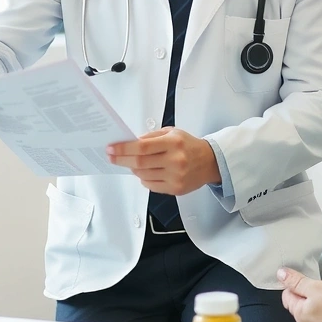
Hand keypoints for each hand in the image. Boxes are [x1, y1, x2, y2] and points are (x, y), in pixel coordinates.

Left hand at [107, 127, 221, 195]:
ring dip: (133, 168)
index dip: (124, 148)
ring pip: (143, 175)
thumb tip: (130, 143)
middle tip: (112, 156)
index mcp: (173, 143)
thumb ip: (151, 136)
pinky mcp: (175, 189)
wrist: (210, 162)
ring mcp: (175, 176)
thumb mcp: (172, 132)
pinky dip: (143, 178)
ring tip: (132, 163)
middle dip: (121, 159)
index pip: (142, 147)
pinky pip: (150, 185)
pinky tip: (146, 172)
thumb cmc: (188, 145)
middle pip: (140, 162)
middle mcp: (175, 160)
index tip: (111, 148)